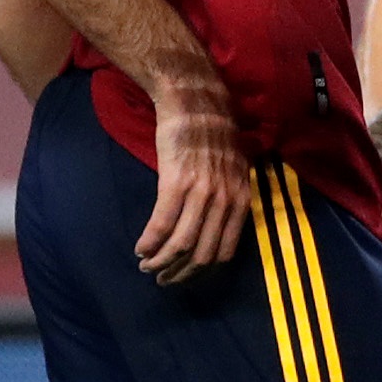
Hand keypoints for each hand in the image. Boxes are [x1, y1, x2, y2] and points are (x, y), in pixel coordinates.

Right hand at [138, 81, 249, 282]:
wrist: (196, 102)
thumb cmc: (212, 134)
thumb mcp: (234, 170)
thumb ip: (229, 198)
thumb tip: (216, 228)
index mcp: (241, 200)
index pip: (224, 252)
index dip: (203, 272)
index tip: (185, 276)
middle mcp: (225, 201)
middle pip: (202, 255)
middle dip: (181, 274)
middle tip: (163, 279)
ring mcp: (201, 193)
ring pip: (182, 245)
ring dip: (161, 262)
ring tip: (147, 265)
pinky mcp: (176, 183)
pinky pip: (162, 225)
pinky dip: (150, 242)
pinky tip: (140, 248)